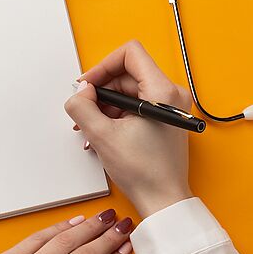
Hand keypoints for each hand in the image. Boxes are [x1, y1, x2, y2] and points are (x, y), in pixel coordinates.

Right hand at [65, 40, 193, 216]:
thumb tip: (80, 92)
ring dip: (106, 105)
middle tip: (85, 110)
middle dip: (101, 90)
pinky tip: (103, 133)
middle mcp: (171, 94)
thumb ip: (83, 107)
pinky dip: (116, 115)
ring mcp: (170, 106)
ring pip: (129, 90)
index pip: (130, 53)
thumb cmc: (145, 173)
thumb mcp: (103, 136)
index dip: (102, 66)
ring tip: (91, 128)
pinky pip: (136, 105)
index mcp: (162, 91)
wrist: (163, 200)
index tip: (88, 85)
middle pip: (127, 73)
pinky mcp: (165, 118)